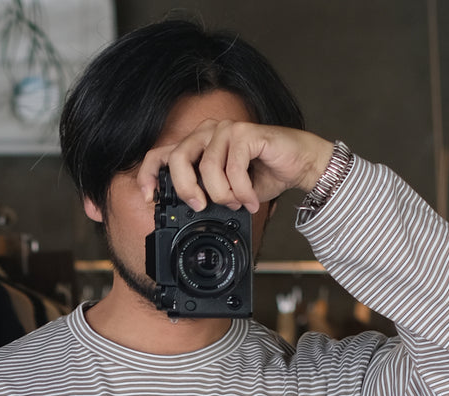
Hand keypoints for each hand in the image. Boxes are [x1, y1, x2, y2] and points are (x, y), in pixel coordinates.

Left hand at [137, 121, 334, 213]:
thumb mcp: (226, 191)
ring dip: (223, 195)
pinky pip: (233, 168)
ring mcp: (226, 129)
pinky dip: (242, 191)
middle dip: (187, 189)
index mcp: (198, 146)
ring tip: (237, 204)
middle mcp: (208, 132)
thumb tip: (186, 212)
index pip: (162, 154)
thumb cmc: (263, 176)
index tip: (149, 197)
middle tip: (201, 207)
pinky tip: (251, 199)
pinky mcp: (245, 133)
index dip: (149, 174)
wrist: (299, 166)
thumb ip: (205, 194)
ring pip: (208, 167)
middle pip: (178, 159)